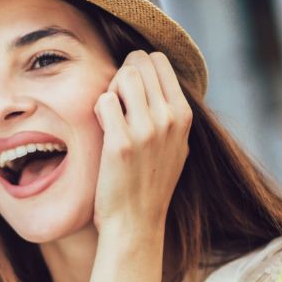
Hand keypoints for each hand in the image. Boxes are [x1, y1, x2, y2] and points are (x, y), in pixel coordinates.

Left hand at [92, 51, 191, 235]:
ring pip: (123, 76)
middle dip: (122, 74)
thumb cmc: (149, 182)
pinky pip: (103, 101)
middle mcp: (169, 119)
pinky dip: (98, 111)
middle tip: (117, 102)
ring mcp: (147, 130)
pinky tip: (102, 129)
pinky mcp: (121, 143)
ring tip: (111, 116)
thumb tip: (157, 76)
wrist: (136, 222)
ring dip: (110, 90)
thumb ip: (170, 112)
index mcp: (183, 115)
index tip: (130, 90)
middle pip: (139, 63)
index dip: (137, 67)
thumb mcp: (176, 145)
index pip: (158, 60)